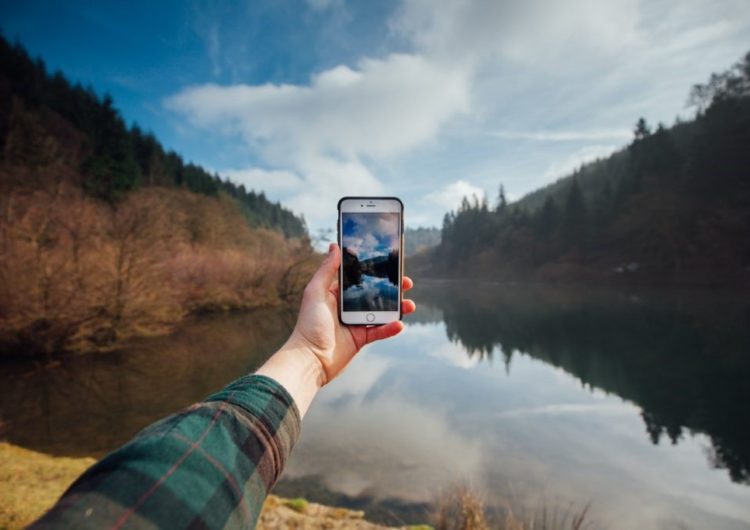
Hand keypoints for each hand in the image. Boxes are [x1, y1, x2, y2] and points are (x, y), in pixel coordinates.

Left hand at [288, 243, 415, 383]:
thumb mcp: (316, 292)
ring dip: (397, 308)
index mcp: (336, 294)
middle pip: (374, 293)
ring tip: (409, 304)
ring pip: (381, 312)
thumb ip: (327, 270)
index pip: (358, 277)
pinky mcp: (361, 339)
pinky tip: (400, 324)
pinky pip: (380, 331)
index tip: (388, 262)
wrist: (310, 359)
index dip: (373, 270)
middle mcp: (347, 307)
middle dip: (392, 288)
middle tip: (406, 282)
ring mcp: (355, 323)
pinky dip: (391, 328)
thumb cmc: (309, 324)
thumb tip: (335, 246)